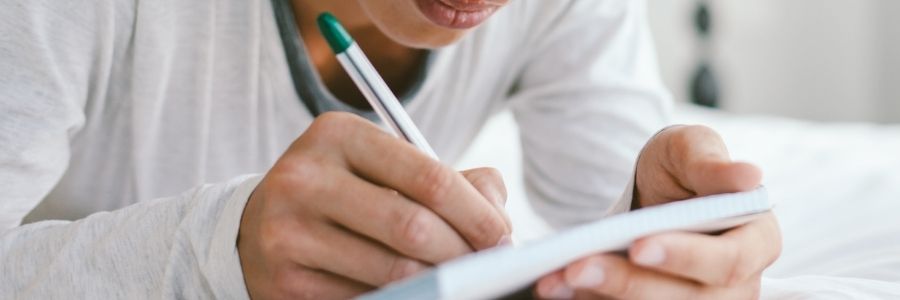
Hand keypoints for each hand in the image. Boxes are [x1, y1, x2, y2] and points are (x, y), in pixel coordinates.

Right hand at [237, 112, 511, 298]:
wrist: (260, 226)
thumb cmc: (347, 193)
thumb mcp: (387, 167)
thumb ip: (451, 178)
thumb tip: (496, 212)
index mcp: (339, 135)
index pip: (428, 176)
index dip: (478, 213)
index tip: (503, 237)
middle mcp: (305, 177)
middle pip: (413, 227)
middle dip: (463, 253)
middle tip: (487, 267)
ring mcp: (288, 231)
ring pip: (393, 271)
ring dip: (439, 282)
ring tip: (459, 281)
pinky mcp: (285, 280)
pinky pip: (366, 298)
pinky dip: (403, 299)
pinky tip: (417, 292)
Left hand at [535, 125, 781, 298]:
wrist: (650, 196)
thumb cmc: (679, 170)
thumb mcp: (689, 149)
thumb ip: (710, 162)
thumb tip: (748, 175)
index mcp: (756, 241)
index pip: (729, 261)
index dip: (686, 257)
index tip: (640, 244)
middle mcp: (735, 285)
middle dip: (628, 283)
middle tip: (578, 267)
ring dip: (603, 297)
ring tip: (559, 278)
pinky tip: (558, 287)